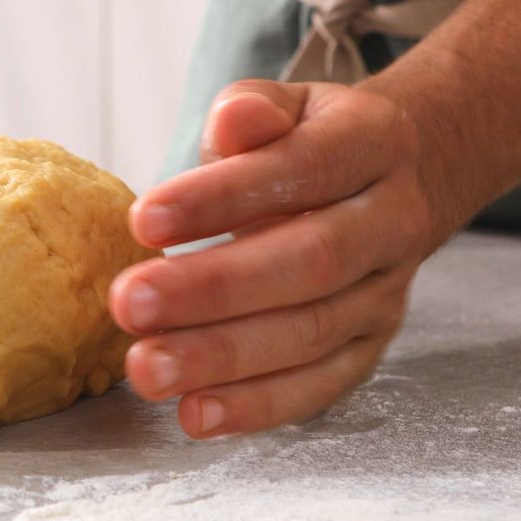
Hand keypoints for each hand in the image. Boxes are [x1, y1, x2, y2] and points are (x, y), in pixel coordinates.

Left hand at [109, 79, 438, 437]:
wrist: (391, 182)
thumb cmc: (307, 143)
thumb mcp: (286, 106)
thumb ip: (252, 110)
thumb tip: (232, 122)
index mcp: (374, 144)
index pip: (302, 168)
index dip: (222, 197)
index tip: (142, 219)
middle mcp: (392, 222)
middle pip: (309, 262)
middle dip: (212, 289)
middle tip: (128, 303)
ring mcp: (386, 293)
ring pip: (310, 333)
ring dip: (222, 358)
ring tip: (145, 368)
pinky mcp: (368, 349)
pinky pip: (319, 386)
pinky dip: (257, 406)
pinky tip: (194, 415)